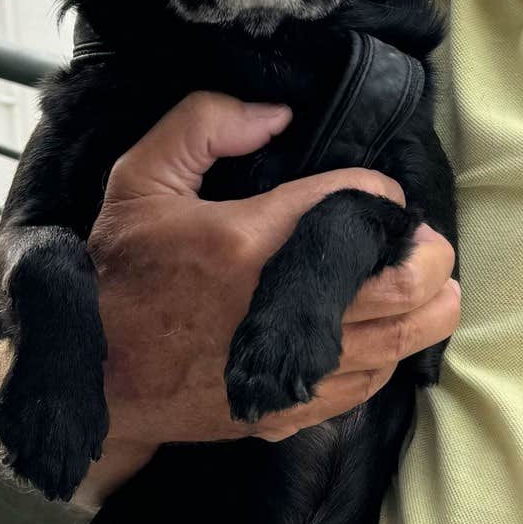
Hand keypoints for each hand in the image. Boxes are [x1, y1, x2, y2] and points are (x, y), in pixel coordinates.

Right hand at [74, 91, 459, 502]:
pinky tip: (385, 331)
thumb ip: (204, 123)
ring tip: (429, 282)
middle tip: (421, 238)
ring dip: (429, 304)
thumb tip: (278, 115)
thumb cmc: (121, 273)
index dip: (379, 192)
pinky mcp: (291, 409)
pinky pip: (373, 384)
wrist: (92, 374)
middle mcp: (283, 305)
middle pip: (406, 280)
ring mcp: (293, 366)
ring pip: (404, 338)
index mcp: (249, 241)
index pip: (359, 204)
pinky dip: (393, 353)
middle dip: (430, 251)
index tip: (375, 193)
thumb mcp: (141, 178)